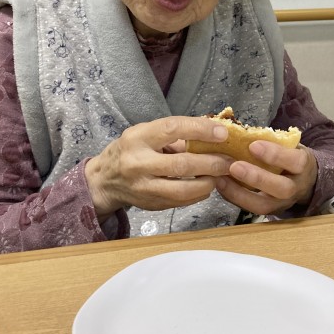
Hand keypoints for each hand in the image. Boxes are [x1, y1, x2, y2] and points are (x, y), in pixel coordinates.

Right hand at [85, 116, 233, 218]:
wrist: (104, 181)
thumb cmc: (130, 151)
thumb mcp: (144, 133)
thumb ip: (174, 134)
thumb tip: (211, 132)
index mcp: (137, 138)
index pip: (172, 129)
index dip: (199, 130)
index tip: (222, 132)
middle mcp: (138, 164)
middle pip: (181, 165)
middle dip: (211, 163)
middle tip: (229, 161)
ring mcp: (144, 188)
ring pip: (183, 190)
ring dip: (208, 183)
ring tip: (221, 175)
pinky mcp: (151, 205)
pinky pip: (181, 201)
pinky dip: (199, 194)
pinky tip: (208, 186)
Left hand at [216, 142, 317, 216]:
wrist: (304, 181)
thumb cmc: (290, 156)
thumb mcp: (288, 145)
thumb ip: (272, 141)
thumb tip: (240, 132)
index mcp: (303, 166)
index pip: (295, 161)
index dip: (275, 154)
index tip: (253, 145)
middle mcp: (296, 187)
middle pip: (281, 188)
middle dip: (256, 178)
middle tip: (234, 167)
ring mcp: (283, 203)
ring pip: (264, 206)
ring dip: (240, 193)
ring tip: (221, 179)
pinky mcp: (270, 212)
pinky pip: (251, 209)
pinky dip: (234, 198)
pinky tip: (221, 186)